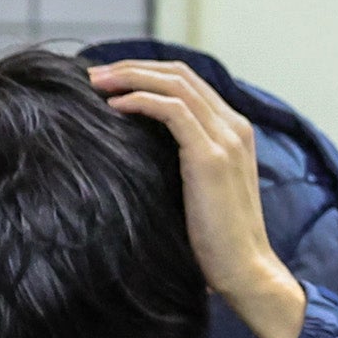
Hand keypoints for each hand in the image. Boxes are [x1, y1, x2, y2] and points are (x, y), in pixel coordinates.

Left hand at [87, 59, 305, 337]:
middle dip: (132, 67)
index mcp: (235, 131)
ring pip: (175, 84)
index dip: (146, 72)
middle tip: (92, 74)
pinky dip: (140, 100)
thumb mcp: (200, 189)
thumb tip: (136, 146)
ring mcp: (226, 139)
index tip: (108, 80)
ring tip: (95, 84)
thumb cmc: (216, 240)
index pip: (189, 81)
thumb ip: (183, 159)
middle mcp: (235, 127)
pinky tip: (114, 107)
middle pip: (180, 74)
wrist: (245, 270)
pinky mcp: (211, 156)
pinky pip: (171, 110)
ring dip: (130, 77)